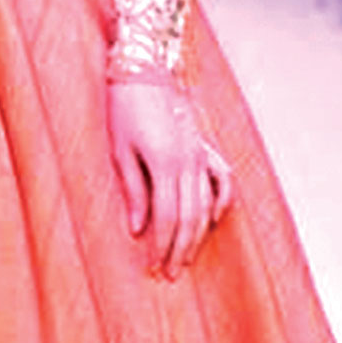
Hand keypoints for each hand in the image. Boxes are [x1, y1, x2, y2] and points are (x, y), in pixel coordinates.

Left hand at [107, 74, 232, 277]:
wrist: (145, 68)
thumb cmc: (124, 107)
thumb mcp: (119, 151)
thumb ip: (133, 192)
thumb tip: (139, 230)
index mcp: (165, 165)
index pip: (167, 219)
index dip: (161, 247)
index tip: (154, 269)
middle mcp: (189, 162)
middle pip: (190, 218)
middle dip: (180, 249)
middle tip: (171, 274)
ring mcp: (201, 154)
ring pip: (206, 204)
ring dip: (197, 234)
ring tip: (187, 256)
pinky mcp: (204, 146)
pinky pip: (221, 179)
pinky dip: (221, 202)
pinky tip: (214, 220)